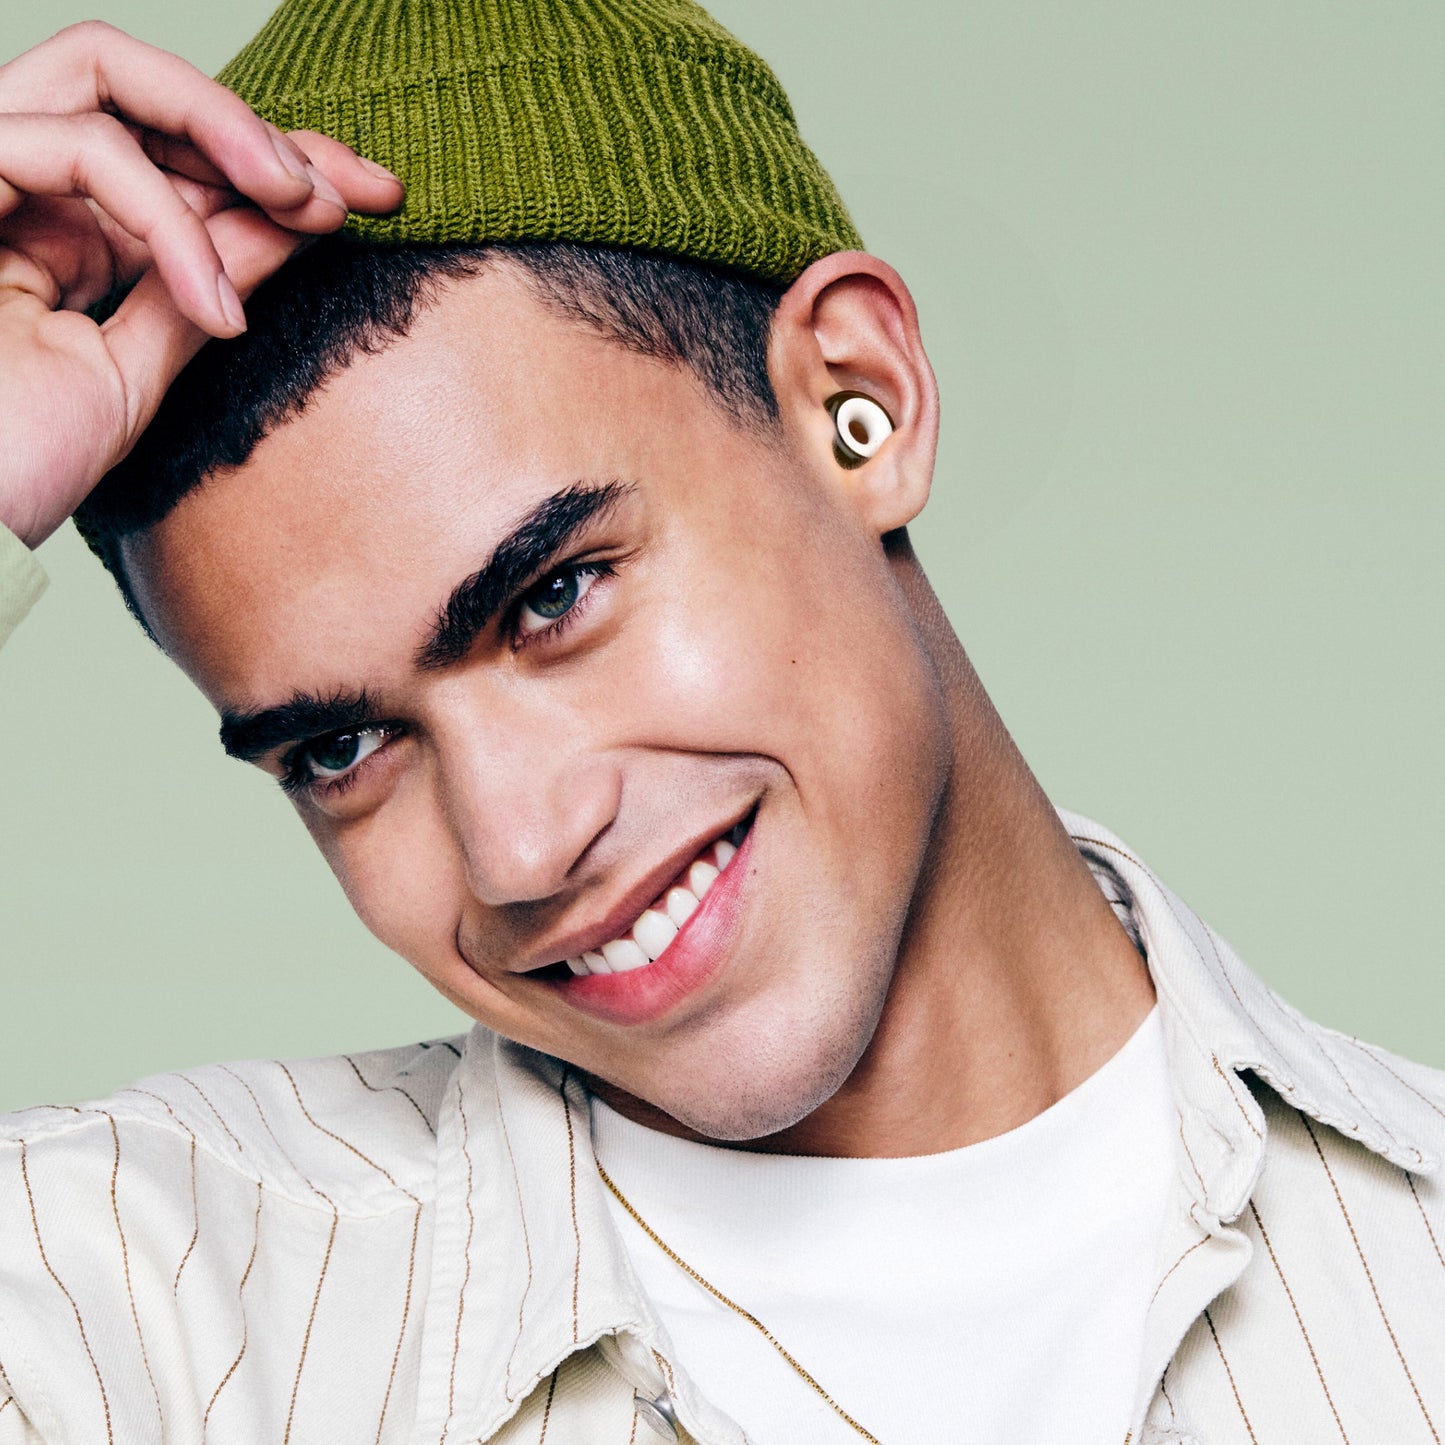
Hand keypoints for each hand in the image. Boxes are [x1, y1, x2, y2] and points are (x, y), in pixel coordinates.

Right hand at [0, 21, 403, 547]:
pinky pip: (83, 149)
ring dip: (230, 137)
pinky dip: (169, 219)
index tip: (372, 198)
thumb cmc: (18, 466)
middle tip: (354, 193)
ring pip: (106, 76)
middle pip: (142, 91)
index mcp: (57, 226)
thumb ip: (203, 287)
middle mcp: (17, 184)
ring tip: (311, 215)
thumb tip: (294, 226)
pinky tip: (216, 307)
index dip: (273, 160)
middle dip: (264, 131)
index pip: (174, 154)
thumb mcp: (139, 367)